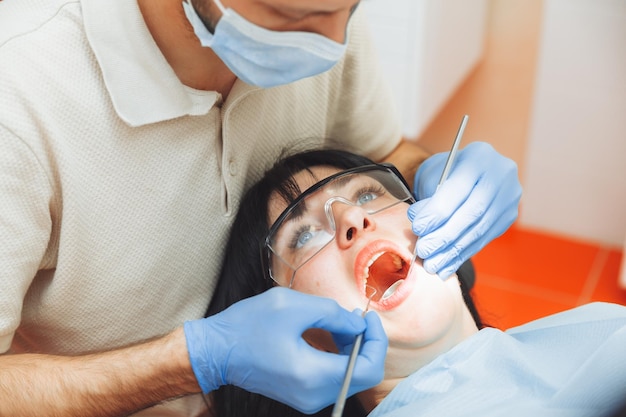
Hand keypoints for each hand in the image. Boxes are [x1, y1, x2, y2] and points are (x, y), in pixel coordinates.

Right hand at [184, 288, 387, 412]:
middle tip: (357, 317)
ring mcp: (307, 399)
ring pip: (350, 378)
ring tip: (341, 322)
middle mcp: (313, 395)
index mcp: (312, 374)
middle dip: (367, 343)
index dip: (376, 341)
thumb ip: (333, 314)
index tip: (369, 317)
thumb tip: (360, 325)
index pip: (368, 369)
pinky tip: (329, 336)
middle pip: (362, 375)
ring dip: (354, 349)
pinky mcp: (302, 395)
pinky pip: (334, 379)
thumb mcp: (293, 306)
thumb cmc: (248, 326)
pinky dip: (340, 357)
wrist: (216, 350)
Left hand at [409, 142, 520, 278]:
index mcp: (480, 156)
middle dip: (445, 236)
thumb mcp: (433, 175)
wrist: (468, 172)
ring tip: (432, 265)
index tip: (417, 228)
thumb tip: (418, 221)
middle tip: (424, 251)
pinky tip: (446, 267)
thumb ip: (427, 196)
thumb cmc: (445, 172)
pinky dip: (462, 255)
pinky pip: (483, 239)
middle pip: (472, 212)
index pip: (459, 188)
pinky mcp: (508, 217)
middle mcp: (502, 174)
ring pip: (479, 230)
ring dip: (452, 251)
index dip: (437, 211)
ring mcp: (509, 197)